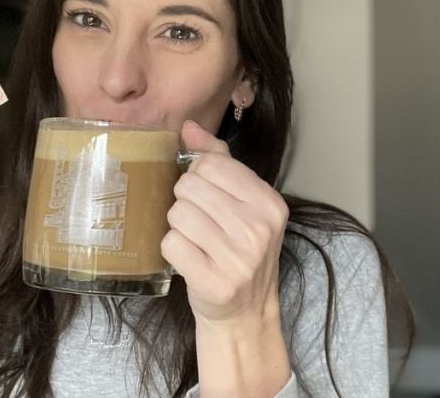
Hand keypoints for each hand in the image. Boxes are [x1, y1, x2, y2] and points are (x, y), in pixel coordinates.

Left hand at [161, 120, 288, 325]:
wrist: (245, 312)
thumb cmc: (239, 250)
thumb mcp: (242, 203)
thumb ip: (217, 160)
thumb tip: (189, 126)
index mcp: (269, 203)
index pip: (211, 164)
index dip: (198, 177)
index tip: (208, 197)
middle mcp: (258, 229)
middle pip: (189, 187)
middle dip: (185, 202)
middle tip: (201, 223)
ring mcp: (238, 258)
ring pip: (177, 214)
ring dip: (178, 227)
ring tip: (197, 241)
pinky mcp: (213, 281)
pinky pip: (170, 243)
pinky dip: (172, 249)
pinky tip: (190, 258)